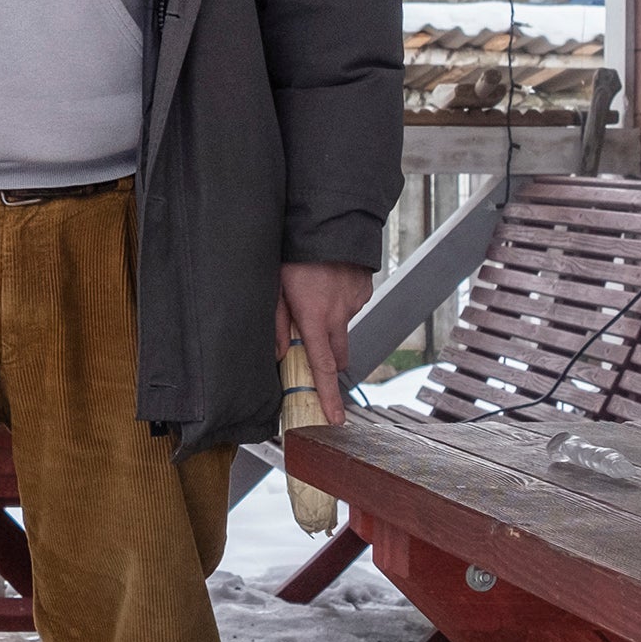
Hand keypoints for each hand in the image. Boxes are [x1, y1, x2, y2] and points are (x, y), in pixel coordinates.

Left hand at [275, 261, 375, 425]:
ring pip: (343, 327)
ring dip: (331, 323)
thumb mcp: (275, 288)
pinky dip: (339, 303)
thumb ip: (277, 323)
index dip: (329, 396)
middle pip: (339, 356)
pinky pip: (351, 306)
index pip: (323, 368)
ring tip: (315, 293)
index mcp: (314, 319)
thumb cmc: (296, 254)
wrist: (330, 223)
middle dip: (329, 360)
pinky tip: (328, 282)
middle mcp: (339, 315)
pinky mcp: (365, 290)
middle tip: (312, 343)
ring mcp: (355, 303)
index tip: (335, 418)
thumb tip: (279, 354)